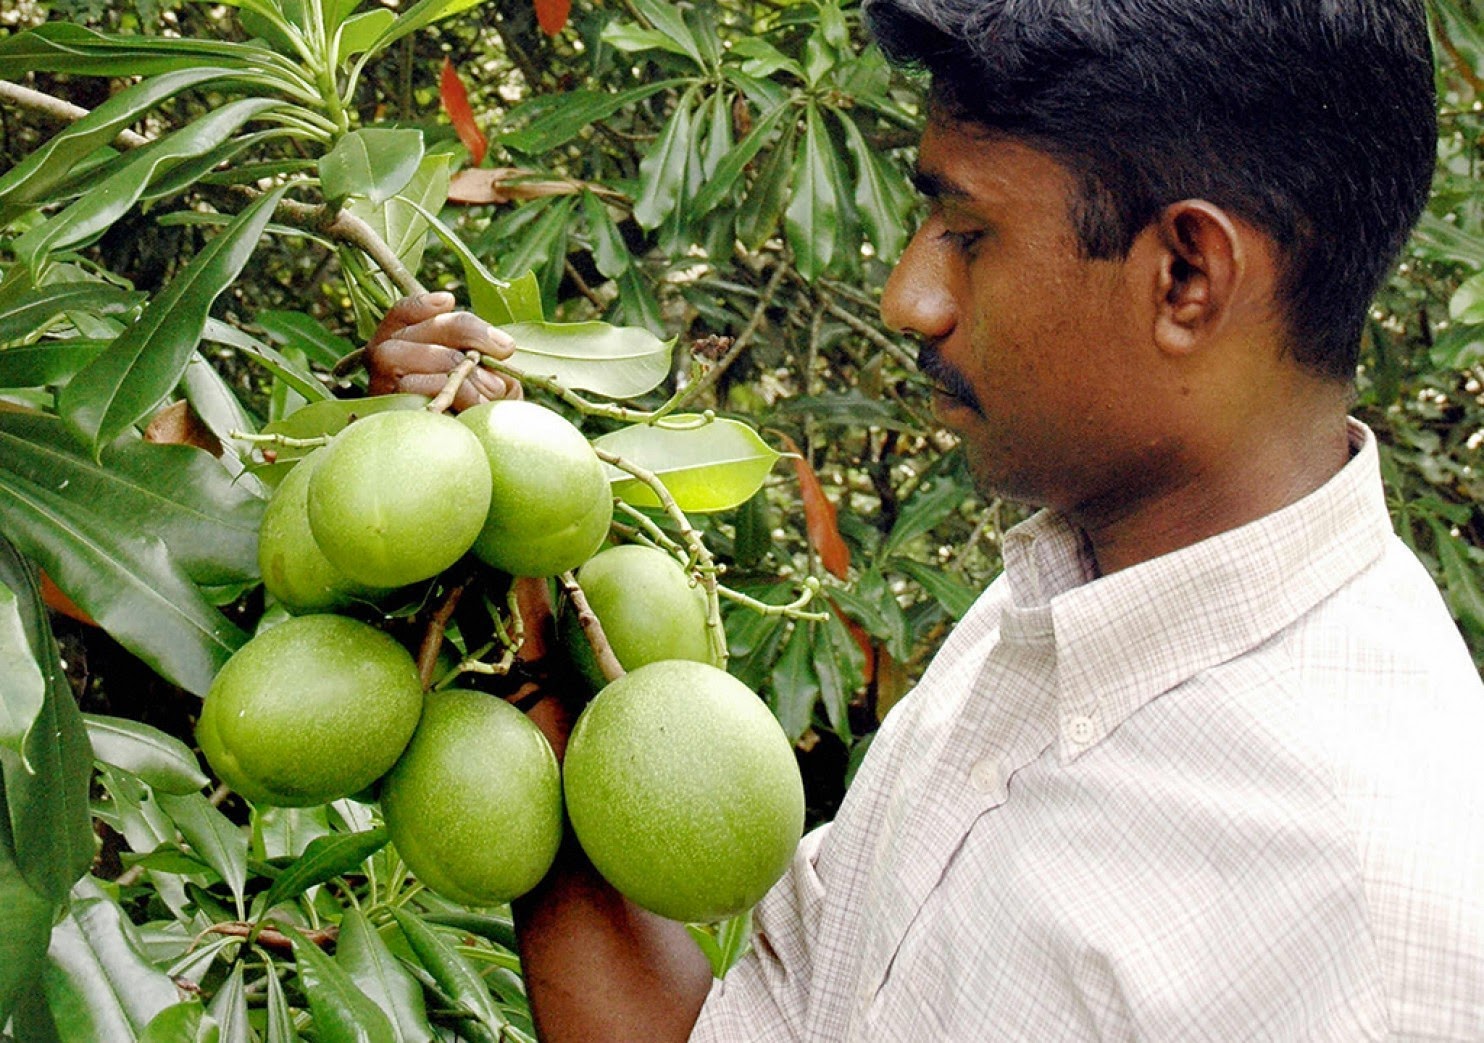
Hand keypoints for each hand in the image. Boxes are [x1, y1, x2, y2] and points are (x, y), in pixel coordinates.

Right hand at [365, 291, 521, 410]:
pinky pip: (417, 386)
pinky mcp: (387, 410)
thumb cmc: (471, 414)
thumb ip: (487, 358)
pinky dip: (452, 391)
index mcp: (403, 343)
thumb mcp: (482, 379)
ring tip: (493, 391)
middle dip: (470, 332)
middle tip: (506, 351)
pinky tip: (475, 404)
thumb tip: (504, 350)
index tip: (448, 301)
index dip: (423, 305)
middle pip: (422, 328)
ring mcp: (381, 385)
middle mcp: (384, 358)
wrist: (454, 464)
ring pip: (417, 353)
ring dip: (463, 368)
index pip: (403, 313)